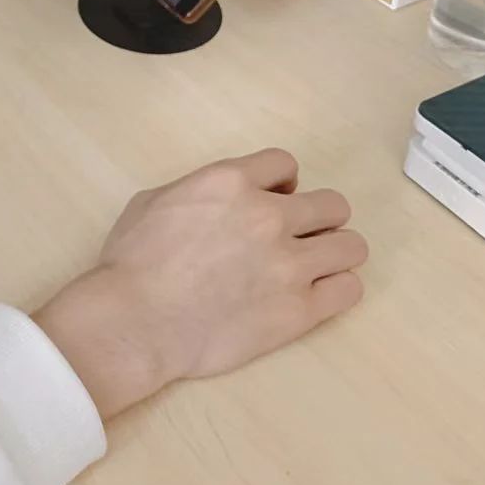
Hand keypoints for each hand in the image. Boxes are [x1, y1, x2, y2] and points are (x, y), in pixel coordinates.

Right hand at [34, 148, 367, 418]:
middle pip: (332, 204)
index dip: (280, 184)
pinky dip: (337, 288)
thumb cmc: (132, 261)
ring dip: (334, 252)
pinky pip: (349, 289)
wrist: (137, 320)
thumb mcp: (154, 201)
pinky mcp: (300, 310)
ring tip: (312, 267)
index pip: (285, 164)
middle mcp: (269, 216)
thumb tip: (220, 201)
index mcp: (231, 182)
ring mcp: (289, 264)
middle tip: (295, 238)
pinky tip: (315, 294)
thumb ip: (198, 191)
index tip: (273, 201)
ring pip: (352, 245)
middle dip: (316, 218)